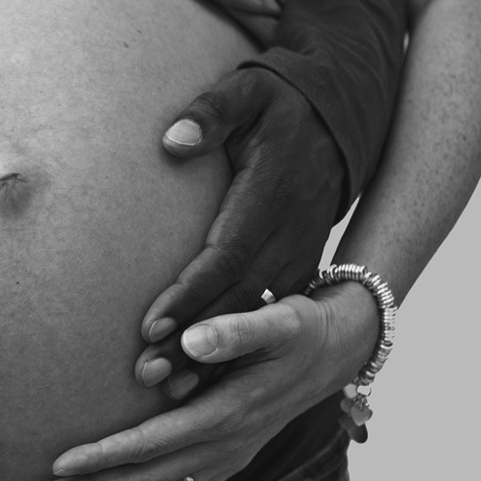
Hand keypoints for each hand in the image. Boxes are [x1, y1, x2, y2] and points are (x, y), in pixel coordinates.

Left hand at [40, 284, 376, 480]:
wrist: (338, 352)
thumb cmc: (301, 330)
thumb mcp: (277, 321)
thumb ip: (235, 331)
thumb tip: (192, 340)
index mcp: (227, 412)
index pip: (155, 442)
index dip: (108, 455)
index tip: (64, 462)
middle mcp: (227, 446)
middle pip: (151, 478)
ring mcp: (230, 459)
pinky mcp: (232, 461)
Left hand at [136, 68, 345, 397]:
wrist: (333, 119)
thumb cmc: (277, 105)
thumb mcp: (248, 93)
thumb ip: (210, 112)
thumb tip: (173, 141)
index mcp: (270, 195)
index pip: (225, 254)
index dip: (188, 293)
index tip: (149, 326)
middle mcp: (289, 232)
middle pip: (237, 297)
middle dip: (192, 339)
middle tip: (147, 372)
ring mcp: (300, 252)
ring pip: (255, 314)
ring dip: (214, 353)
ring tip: (169, 388)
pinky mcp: (302, 263)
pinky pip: (269, 312)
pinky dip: (238, 345)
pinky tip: (206, 373)